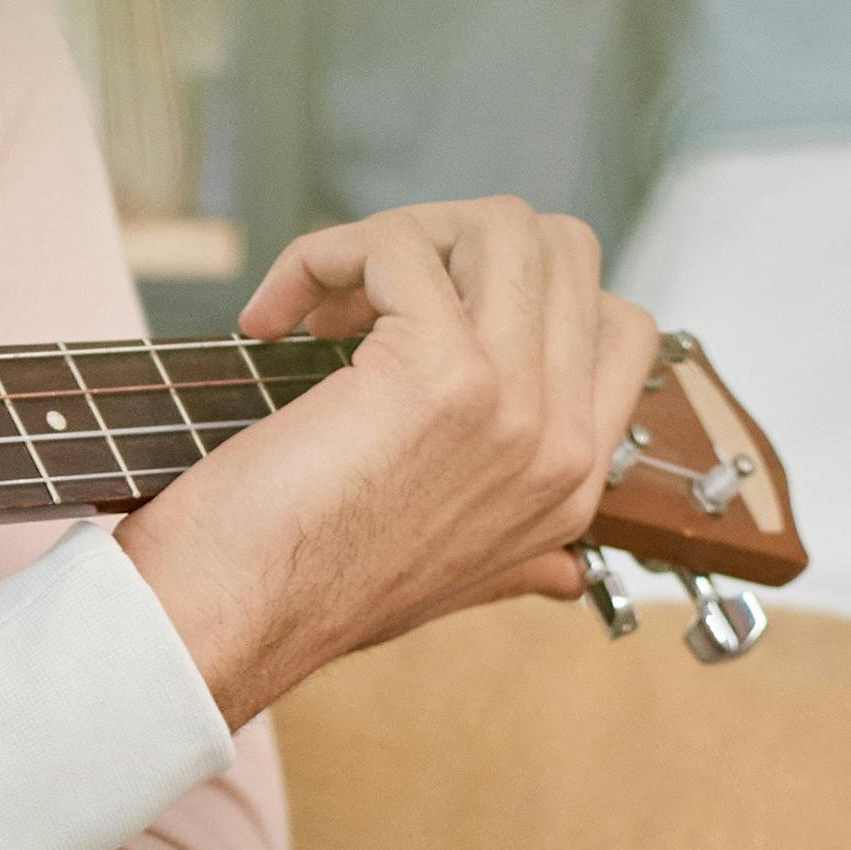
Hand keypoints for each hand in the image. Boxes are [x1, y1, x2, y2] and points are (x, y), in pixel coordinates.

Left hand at [116, 199, 657, 726]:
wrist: (230, 622)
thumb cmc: (302, 593)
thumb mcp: (445, 589)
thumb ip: (518, 566)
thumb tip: (563, 578)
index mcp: (571, 488)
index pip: (620, 326)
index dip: (516, 286)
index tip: (414, 318)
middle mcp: (561, 445)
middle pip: (562, 251)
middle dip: (452, 239)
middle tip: (361, 298)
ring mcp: (514, 404)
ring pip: (505, 227)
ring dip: (399, 234)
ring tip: (323, 297)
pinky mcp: (442, 372)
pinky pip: (400, 247)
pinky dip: (322, 255)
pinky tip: (272, 315)